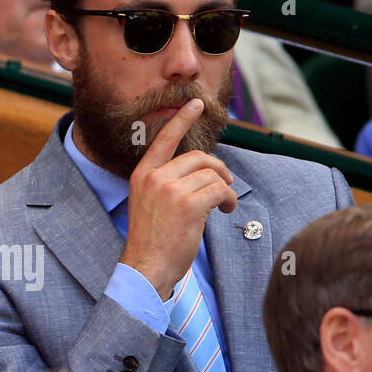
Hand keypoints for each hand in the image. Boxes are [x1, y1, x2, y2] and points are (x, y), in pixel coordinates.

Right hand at [120, 99, 237, 299]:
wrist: (145, 268)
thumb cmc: (151, 241)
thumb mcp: (148, 204)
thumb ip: (166, 183)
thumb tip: (201, 170)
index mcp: (142, 175)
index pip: (164, 140)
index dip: (181, 119)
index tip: (195, 103)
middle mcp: (155, 178)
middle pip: (199, 158)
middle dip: (218, 170)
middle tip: (225, 185)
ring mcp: (171, 190)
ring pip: (212, 175)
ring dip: (225, 189)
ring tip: (224, 206)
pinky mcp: (189, 205)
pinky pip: (220, 191)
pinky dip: (229, 200)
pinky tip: (225, 211)